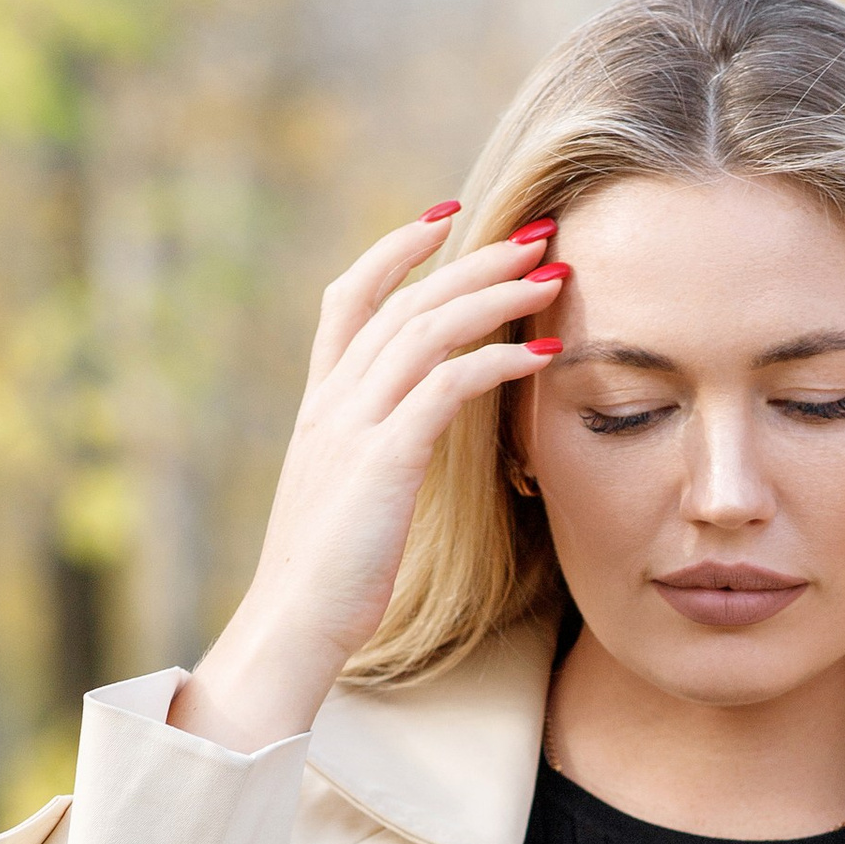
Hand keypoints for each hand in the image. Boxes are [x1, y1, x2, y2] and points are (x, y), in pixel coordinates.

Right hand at [171, 210, 565, 752]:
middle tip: (537, 233)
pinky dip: (497, 359)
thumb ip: (373, 450)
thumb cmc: (328, 577)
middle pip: (406, 301)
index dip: (394, 251)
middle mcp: (332, 401)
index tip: (444, 217)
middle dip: (474, 260)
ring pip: (428, 329)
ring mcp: (353, 425)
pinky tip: (542, 351)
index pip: (349, 298)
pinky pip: (446, 386)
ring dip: (497, 295)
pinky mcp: (382, 459)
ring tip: (553, 274)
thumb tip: (411, 436)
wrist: (291, 625)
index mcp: (318, 404)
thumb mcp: (348, 496)